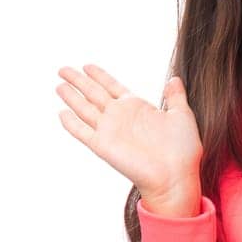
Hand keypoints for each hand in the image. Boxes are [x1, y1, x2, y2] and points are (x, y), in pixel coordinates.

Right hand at [55, 64, 203, 205]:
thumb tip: (174, 79)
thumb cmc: (183, 150)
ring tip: (59, 85)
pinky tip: (61, 113)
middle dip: (78, 80)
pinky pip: (82, 132)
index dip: (99, 75)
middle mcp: (120, 117)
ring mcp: (110, 131)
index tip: (87, 65)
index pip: (112, 86)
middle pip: (93, 93)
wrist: (175, 175)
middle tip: (62, 69)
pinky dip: (71, 123)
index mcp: (136, 107)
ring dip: (71, 97)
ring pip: (84, 109)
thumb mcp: (182, 115)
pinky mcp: (103, 146)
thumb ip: (175, 97)